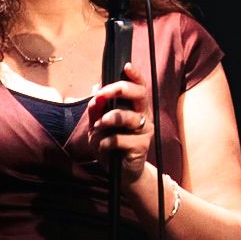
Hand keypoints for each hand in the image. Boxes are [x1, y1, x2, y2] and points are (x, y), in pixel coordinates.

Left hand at [71, 61, 153, 181]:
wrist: (120, 173)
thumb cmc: (111, 145)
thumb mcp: (97, 126)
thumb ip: (96, 109)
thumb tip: (96, 91)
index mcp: (135, 108)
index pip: (140, 87)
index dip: (135, 76)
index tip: (126, 67)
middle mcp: (144, 116)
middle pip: (139, 95)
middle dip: (120, 90)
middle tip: (102, 94)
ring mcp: (145, 131)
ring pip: (128, 117)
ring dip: (108, 120)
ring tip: (98, 127)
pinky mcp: (141, 147)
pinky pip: (120, 139)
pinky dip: (106, 142)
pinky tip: (103, 147)